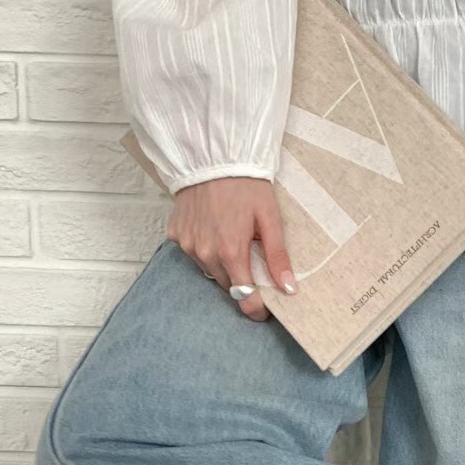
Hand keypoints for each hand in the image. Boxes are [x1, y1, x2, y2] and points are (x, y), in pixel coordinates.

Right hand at [167, 175, 296, 321]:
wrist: (212, 155)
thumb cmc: (245, 184)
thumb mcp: (270, 218)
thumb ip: (277, 257)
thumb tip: (288, 289)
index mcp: (230, 253)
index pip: (244, 299)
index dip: (256, 309)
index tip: (265, 308)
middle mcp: (205, 254)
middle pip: (228, 287)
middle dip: (242, 282)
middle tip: (253, 260)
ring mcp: (187, 245)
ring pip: (210, 272)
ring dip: (223, 265)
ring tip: (232, 239)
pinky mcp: (175, 235)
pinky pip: (193, 254)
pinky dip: (204, 249)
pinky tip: (213, 229)